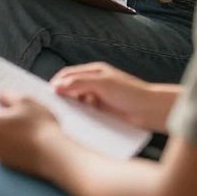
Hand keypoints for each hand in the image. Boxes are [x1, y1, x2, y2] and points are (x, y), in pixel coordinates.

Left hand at [0, 93, 65, 176]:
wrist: (54, 155)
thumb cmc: (40, 125)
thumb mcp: (25, 101)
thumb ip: (7, 96)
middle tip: (12, 114)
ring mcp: (0, 154)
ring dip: (5, 136)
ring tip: (23, 129)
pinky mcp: (10, 165)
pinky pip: (7, 152)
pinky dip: (13, 148)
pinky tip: (28, 142)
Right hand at [51, 62, 175, 132]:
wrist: (151, 111)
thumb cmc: (130, 93)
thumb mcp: (102, 84)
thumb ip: (78, 82)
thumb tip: (56, 85)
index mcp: (94, 72)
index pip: (68, 74)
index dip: (56, 82)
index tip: (45, 93)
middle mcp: (94, 84)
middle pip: (70, 88)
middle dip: (61, 95)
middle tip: (49, 107)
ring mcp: (98, 98)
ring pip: (77, 102)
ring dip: (70, 107)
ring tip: (61, 116)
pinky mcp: (102, 113)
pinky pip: (85, 114)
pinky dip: (79, 116)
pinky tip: (75, 123)